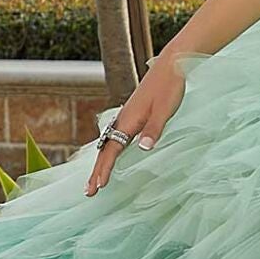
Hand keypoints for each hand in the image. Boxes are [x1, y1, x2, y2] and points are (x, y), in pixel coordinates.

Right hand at [84, 51, 189, 195]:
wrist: (171, 66)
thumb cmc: (169, 88)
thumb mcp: (164, 111)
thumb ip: (154, 129)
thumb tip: (143, 148)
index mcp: (129, 120)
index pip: (112, 150)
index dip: (105, 169)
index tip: (98, 186)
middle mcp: (123, 119)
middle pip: (105, 151)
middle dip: (96, 172)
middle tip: (88, 192)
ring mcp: (127, 117)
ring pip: (108, 144)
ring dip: (101, 163)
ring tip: (96, 180)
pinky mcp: (133, 114)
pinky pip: (115, 137)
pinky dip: (109, 151)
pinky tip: (111, 155)